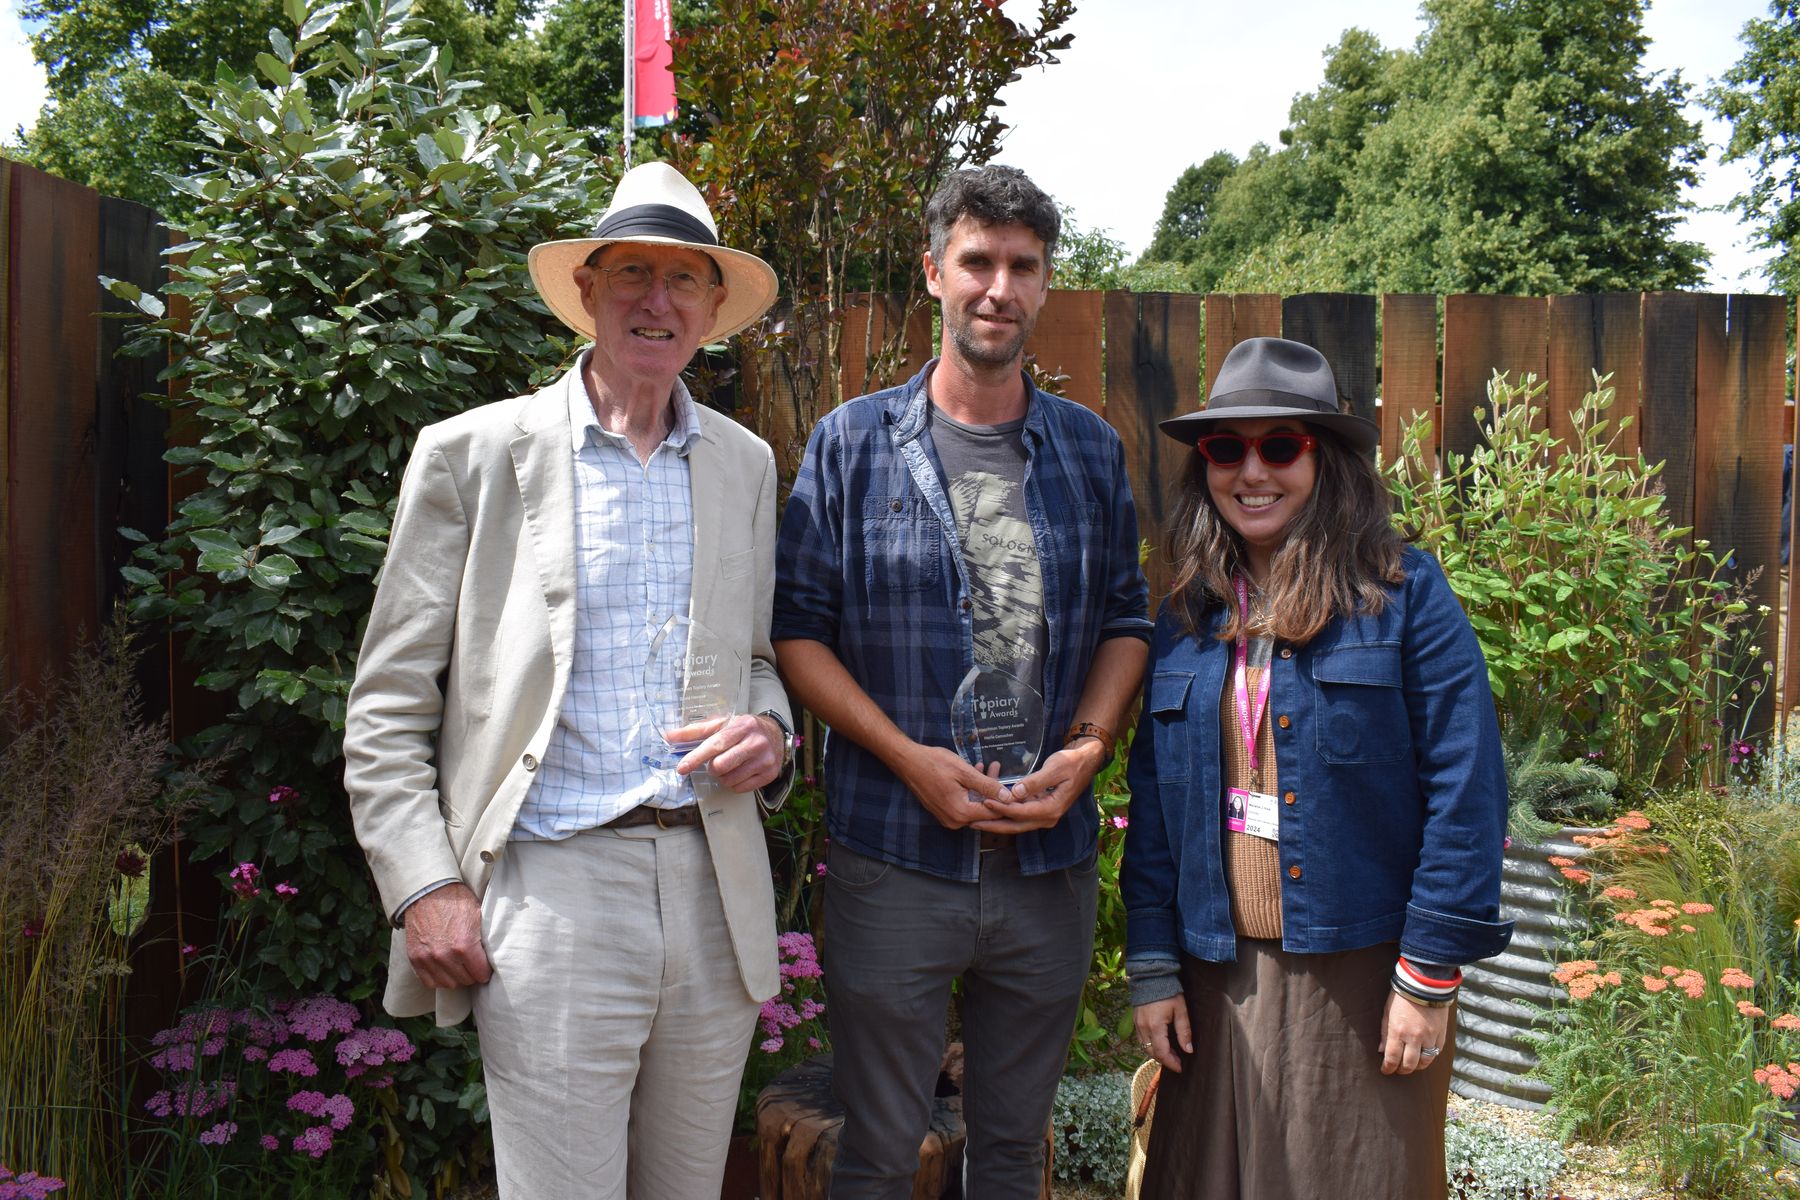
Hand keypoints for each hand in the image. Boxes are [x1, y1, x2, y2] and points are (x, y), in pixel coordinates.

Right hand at [402, 883, 491, 988]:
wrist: (427, 891)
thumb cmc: (455, 901)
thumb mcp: (477, 916)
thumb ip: (483, 940)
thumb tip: (492, 957)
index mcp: (465, 945)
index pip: (481, 974)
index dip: (485, 970)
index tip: (485, 966)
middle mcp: (445, 956)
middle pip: (466, 980)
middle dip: (471, 973)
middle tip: (472, 964)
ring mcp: (428, 959)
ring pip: (448, 984)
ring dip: (455, 977)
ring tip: (458, 966)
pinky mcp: (415, 959)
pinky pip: (429, 981)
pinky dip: (438, 978)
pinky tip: (444, 969)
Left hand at [676, 713, 784, 792]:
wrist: (775, 735)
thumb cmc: (742, 729)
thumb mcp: (721, 724)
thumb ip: (694, 731)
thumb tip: (669, 737)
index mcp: (742, 726)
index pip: (716, 744)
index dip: (697, 757)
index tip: (682, 768)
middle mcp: (756, 742)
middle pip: (721, 765)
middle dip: (711, 767)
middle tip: (715, 761)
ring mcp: (765, 759)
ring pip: (729, 779)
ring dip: (722, 776)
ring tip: (730, 765)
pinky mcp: (770, 774)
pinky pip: (740, 788)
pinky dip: (733, 783)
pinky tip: (739, 771)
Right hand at [895, 743, 1007, 829]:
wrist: (908, 762)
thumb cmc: (934, 764)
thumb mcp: (964, 772)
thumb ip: (987, 786)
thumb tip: (1008, 797)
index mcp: (961, 813)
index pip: (993, 813)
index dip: (1007, 800)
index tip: (1016, 787)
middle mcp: (955, 821)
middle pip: (984, 809)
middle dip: (995, 791)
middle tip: (1000, 770)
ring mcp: (947, 818)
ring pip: (974, 805)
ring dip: (983, 788)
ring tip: (990, 767)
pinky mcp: (943, 811)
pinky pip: (964, 804)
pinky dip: (972, 791)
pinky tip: (976, 773)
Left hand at [970, 739, 1107, 833]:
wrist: (1084, 761)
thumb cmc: (1071, 763)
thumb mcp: (1055, 768)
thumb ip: (1035, 782)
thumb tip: (1015, 793)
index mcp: (1051, 809)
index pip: (1021, 813)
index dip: (1001, 809)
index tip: (985, 802)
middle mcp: (1047, 817)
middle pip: (1016, 825)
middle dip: (993, 825)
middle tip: (972, 822)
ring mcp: (1044, 814)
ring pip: (1016, 823)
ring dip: (997, 821)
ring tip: (977, 819)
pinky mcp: (1040, 809)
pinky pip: (1020, 815)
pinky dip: (1005, 813)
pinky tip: (991, 809)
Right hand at [1133, 995, 1192, 1072]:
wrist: (1151, 976)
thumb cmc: (1168, 992)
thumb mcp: (1180, 1010)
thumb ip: (1184, 1031)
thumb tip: (1188, 1050)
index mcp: (1155, 1026)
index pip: (1162, 1052)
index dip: (1171, 1063)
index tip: (1181, 1068)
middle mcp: (1143, 1028)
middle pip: (1152, 1053)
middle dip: (1165, 1060)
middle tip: (1178, 1061)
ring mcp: (1137, 1024)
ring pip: (1145, 1047)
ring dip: (1157, 1054)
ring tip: (1171, 1054)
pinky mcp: (1135, 1021)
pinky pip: (1141, 1039)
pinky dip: (1151, 1045)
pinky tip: (1160, 1043)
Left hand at [1378, 990, 1451, 1075]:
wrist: (1424, 985)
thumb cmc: (1401, 997)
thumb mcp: (1387, 1012)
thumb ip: (1384, 1033)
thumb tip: (1381, 1051)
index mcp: (1398, 1031)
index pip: (1392, 1058)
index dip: (1388, 1068)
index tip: (1385, 1070)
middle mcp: (1415, 1037)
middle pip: (1409, 1065)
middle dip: (1402, 1070)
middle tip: (1398, 1070)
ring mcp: (1430, 1037)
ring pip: (1425, 1062)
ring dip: (1417, 1067)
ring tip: (1411, 1065)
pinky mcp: (1441, 1034)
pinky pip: (1437, 1052)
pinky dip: (1430, 1057)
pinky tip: (1424, 1056)